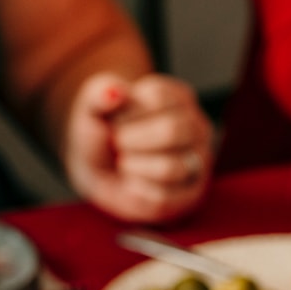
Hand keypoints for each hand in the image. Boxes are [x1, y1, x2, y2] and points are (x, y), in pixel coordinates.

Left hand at [64, 72, 214, 223]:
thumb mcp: (92, 109)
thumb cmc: (104, 136)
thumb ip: (98, 93)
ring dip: (133, 166)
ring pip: (169, 168)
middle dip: (131, 140)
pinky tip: (132, 182)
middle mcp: (196, 127)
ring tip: (124, 162)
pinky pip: (164, 196)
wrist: (102, 173)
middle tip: (118, 142)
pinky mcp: (190, 193)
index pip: (157, 97)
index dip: (125, 112)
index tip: (115, 119)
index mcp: (178, 97)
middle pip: (171, 131)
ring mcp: (198, 162)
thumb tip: (114, 92)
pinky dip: (137, 190)